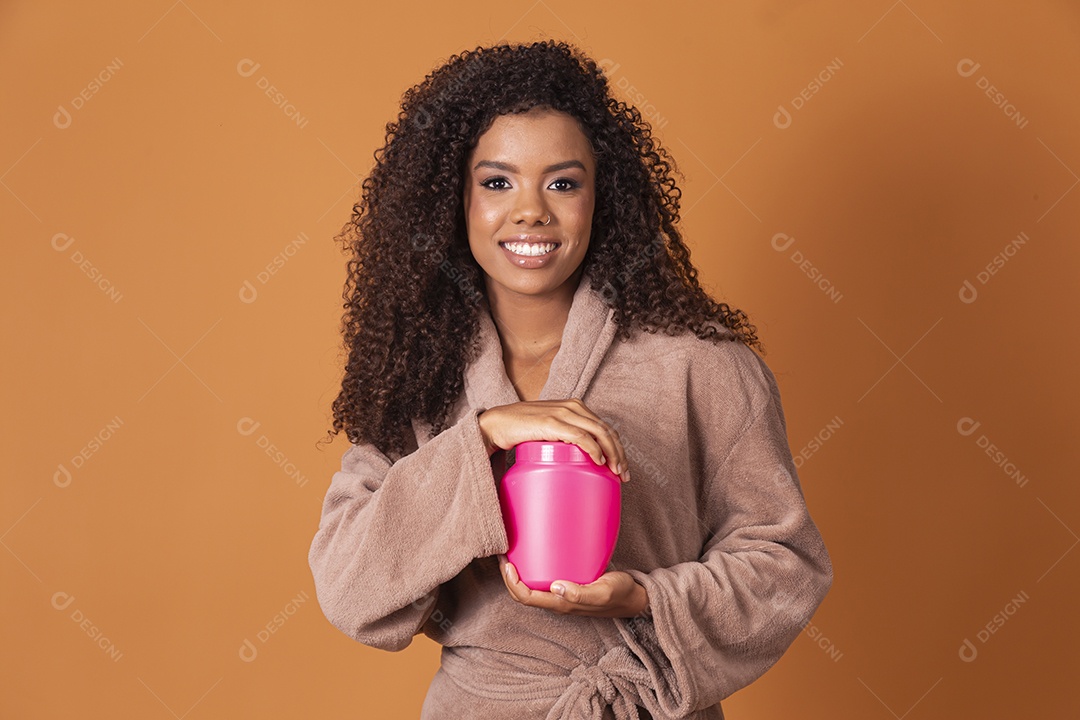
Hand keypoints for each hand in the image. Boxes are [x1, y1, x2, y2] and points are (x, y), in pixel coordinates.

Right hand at [478, 399, 629, 480]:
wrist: (497, 424)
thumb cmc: (522, 431)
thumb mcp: (551, 432)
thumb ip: (565, 439)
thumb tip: (579, 464)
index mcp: (576, 407)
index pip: (606, 427)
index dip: (618, 448)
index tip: (622, 469)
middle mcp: (573, 406)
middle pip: (607, 431)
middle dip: (620, 454)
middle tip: (623, 476)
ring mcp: (563, 413)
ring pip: (599, 433)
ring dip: (612, 453)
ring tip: (615, 472)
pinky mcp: (552, 422)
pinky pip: (580, 436)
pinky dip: (593, 448)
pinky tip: (599, 461)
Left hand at [498, 554, 648, 617]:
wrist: (634, 597)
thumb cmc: (620, 593)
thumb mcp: (605, 591)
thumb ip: (582, 593)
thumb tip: (556, 587)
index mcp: (561, 604)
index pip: (526, 598)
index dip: (512, 583)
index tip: (507, 563)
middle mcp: (557, 601)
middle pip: (523, 593)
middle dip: (508, 577)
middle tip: (502, 553)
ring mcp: (561, 595)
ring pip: (531, 588)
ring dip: (518, 573)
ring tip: (512, 551)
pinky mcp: (567, 586)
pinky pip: (543, 580)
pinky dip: (532, 569)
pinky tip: (534, 552)